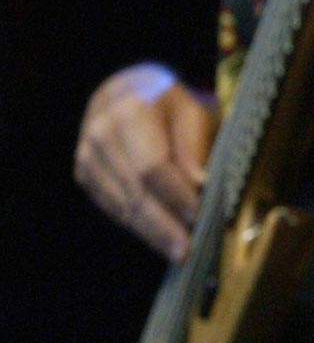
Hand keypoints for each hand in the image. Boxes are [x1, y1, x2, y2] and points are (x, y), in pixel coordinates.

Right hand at [75, 63, 217, 260]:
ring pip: (122, 204)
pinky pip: (112, 206)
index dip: (175, 194)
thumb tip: (200, 187)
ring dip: (151, 231)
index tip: (198, 216)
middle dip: (162, 224)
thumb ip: (194, 146)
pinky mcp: (84, 175)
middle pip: (134, 190)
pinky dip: (137, 224)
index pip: (152, 166)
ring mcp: (87, 157)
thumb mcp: (192, 111)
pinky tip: (158, 238)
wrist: (125, 91)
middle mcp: (100, 135)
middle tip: (186, 250)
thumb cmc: (169, 103)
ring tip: (177, 251)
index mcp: (130, 112)